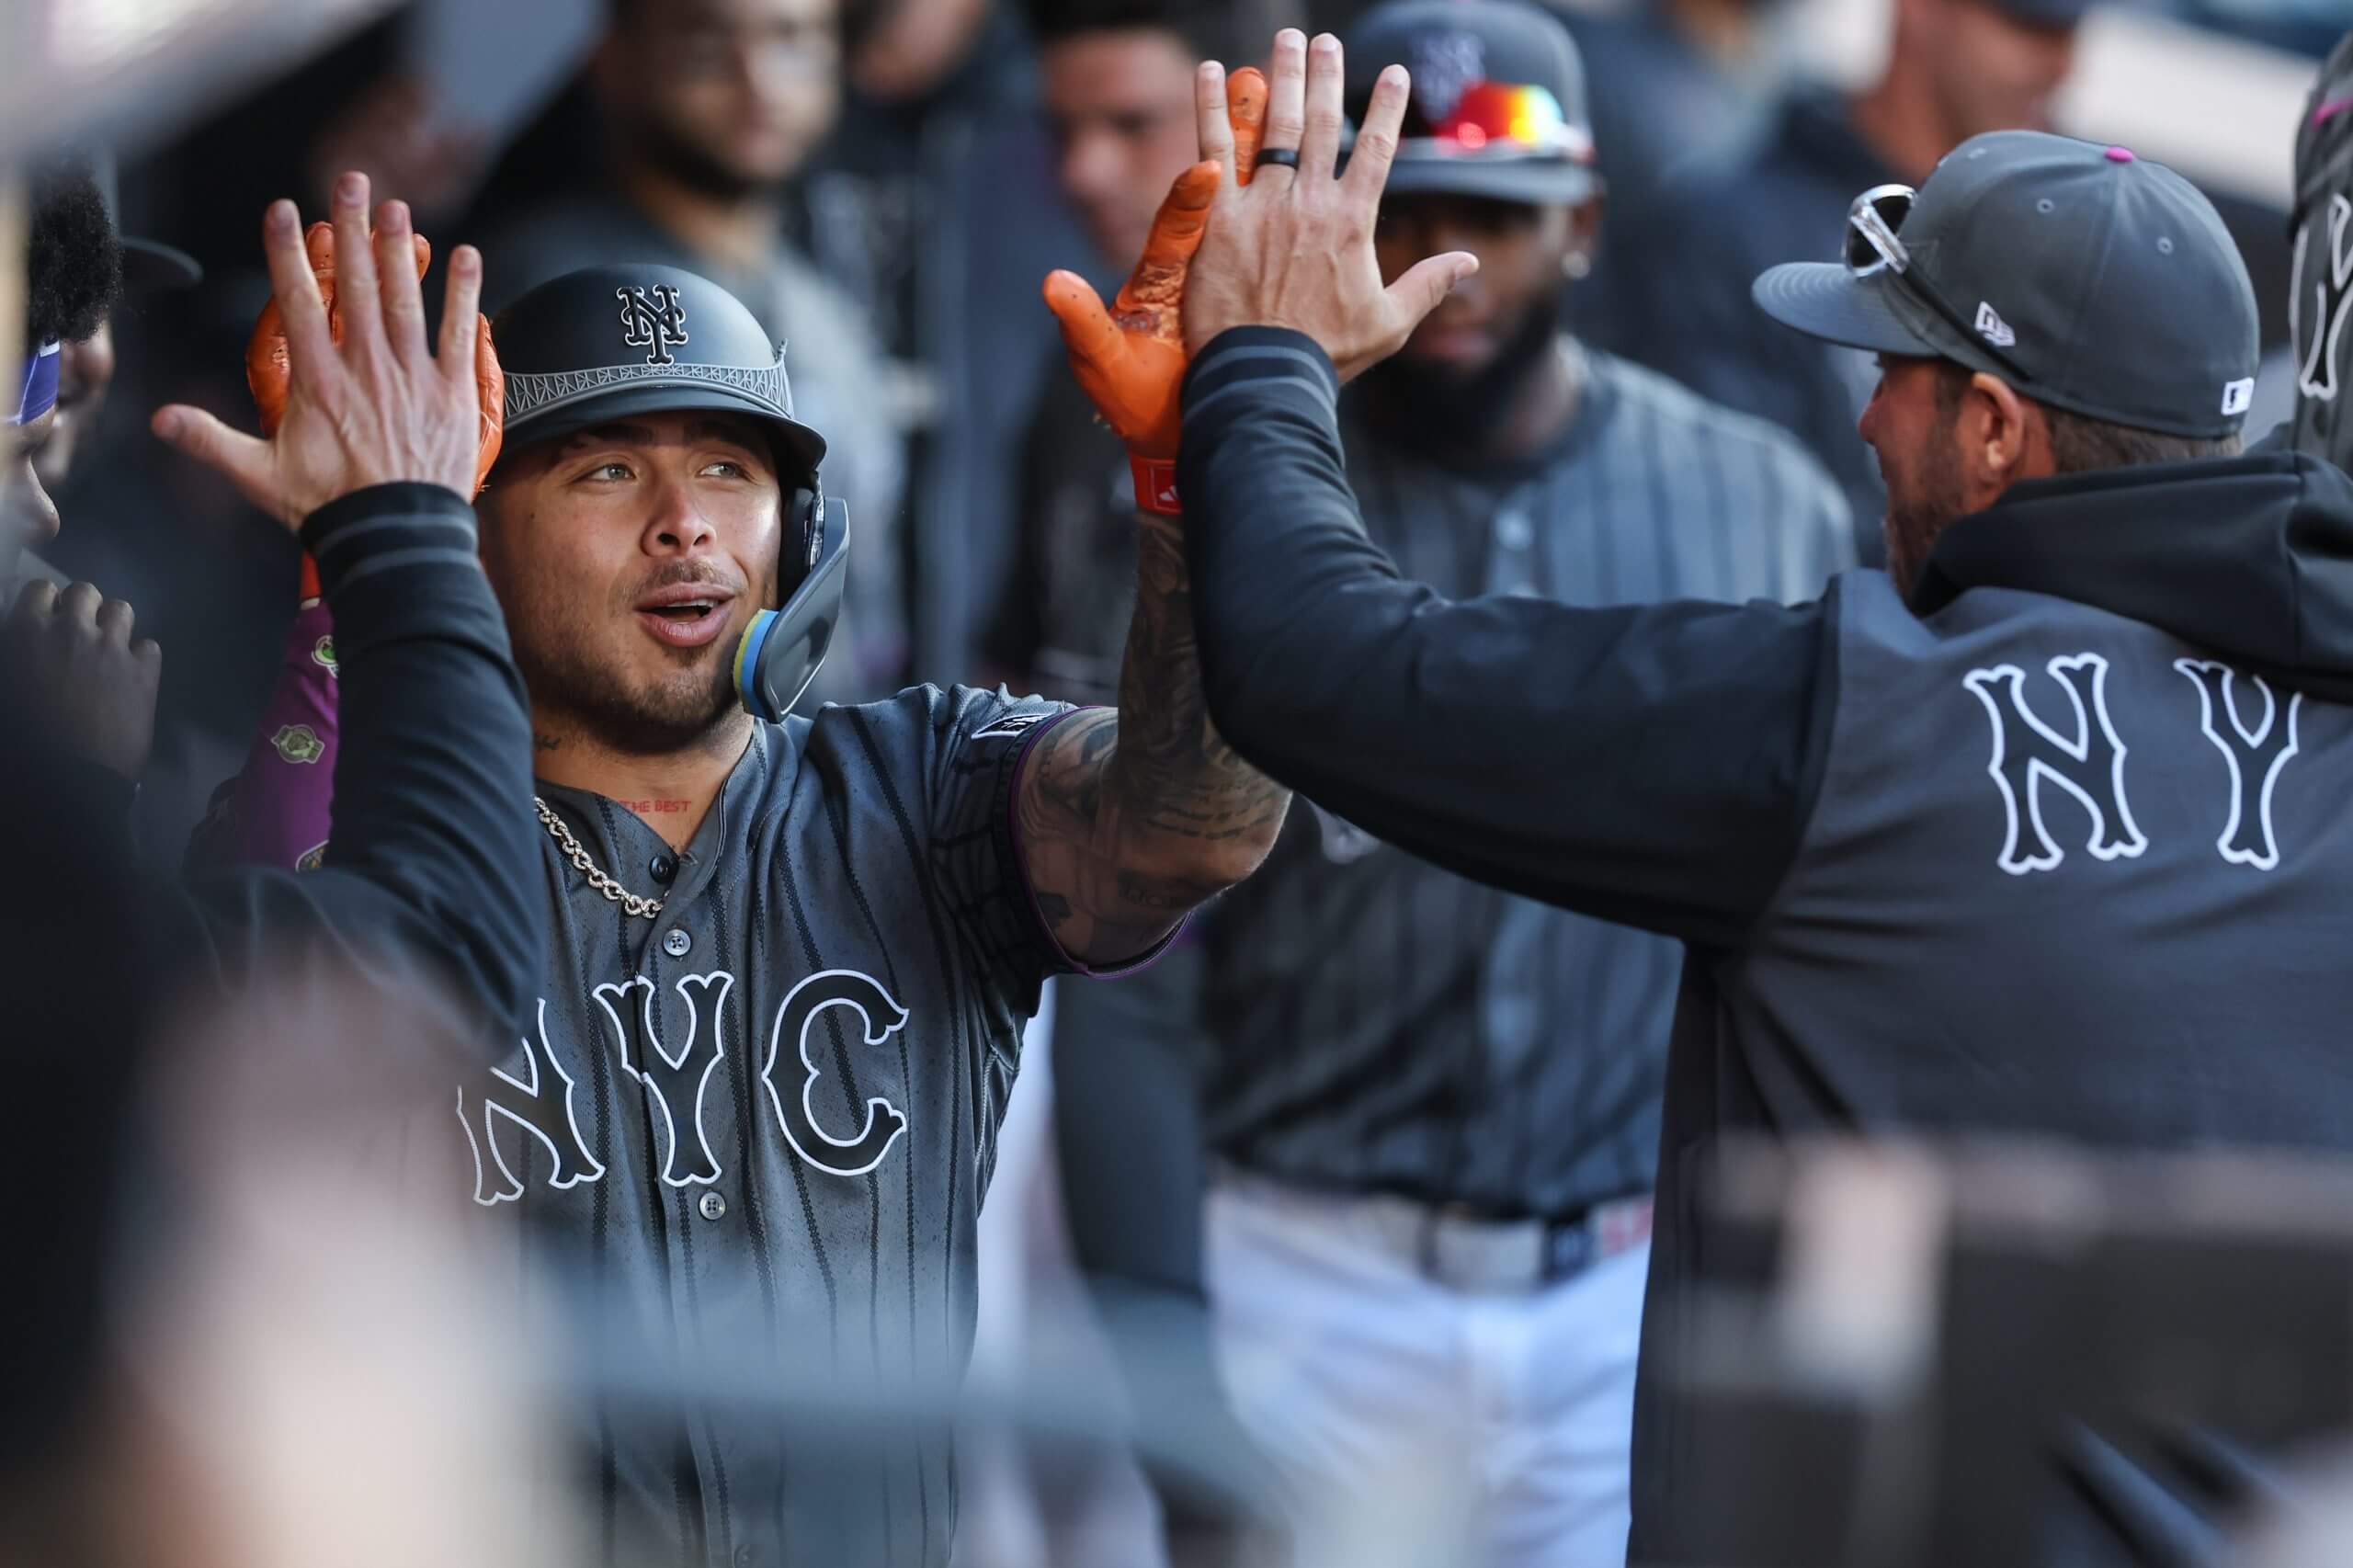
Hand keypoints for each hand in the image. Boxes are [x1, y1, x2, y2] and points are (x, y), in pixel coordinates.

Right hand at [7, 579, 160, 778]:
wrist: (69, 775)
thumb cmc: (25, 736)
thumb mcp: (9, 686)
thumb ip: (23, 655)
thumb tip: (31, 649)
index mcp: (28, 631)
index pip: (41, 589)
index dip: (48, 603)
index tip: (50, 619)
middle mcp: (72, 629)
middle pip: (86, 591)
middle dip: (84, 607)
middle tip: (81, 631)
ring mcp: (113, 647)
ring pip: (122, 609)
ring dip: (114, 623)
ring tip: (109, 646)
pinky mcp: (145, 670)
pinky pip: (150, 646)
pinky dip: (141, 656)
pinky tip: (133, 674)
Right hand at [153, 173, 495, 529]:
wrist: (397, 539)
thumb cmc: (331, 509)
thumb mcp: (261, 477)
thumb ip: (211, 441)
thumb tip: (161, 421)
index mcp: (318, 381)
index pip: (298, 302)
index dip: (288, 253)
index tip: (284, 212)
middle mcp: (366, 368)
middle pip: (358, 286)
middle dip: (352, 230)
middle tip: (351, 183)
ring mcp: (413, 377)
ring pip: (406, 301)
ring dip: (401, 251)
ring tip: (397, 208)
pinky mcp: (453, 394)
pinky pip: (460, 334)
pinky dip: (464, 294)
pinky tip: (467, 257)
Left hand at [1042, 67, 1268, 457]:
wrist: (1167, 432)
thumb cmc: (1132, 404)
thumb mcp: (1099, 362)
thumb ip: (1080, 321)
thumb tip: (1053, 283)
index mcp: (1156, 280)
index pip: (1175, 229)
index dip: (1189, 200)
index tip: (1207, 170)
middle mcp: (1187, 266)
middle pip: (1217, 192)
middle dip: (1235, 138)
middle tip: (1251, 85)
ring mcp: (1216, 275)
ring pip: (1244, 200)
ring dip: (1259, 146)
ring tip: (1276, 92)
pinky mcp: (1236, 289)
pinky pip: (1263, 233)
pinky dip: (1282, 200)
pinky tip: (1309, 163)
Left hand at [1182, 31, 1477, 381]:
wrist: (1266, 376)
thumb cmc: (1328, 356)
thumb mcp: (1390, 325)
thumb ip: (1428, 285)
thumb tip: (1470, 261)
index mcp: (1353, 223)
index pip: (1377, 151)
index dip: (1388, 108)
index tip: (1396, 74)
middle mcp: (1310, 203)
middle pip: (1322, 125)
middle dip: (1326, 77)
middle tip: (1326, 40)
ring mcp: (1263, 206)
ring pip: (1274, 127)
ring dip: (1281, 77)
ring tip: (1287, 40)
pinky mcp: (1219, 218)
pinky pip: (1214, 151)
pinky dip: (1211, 108)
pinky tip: (1210, 71)